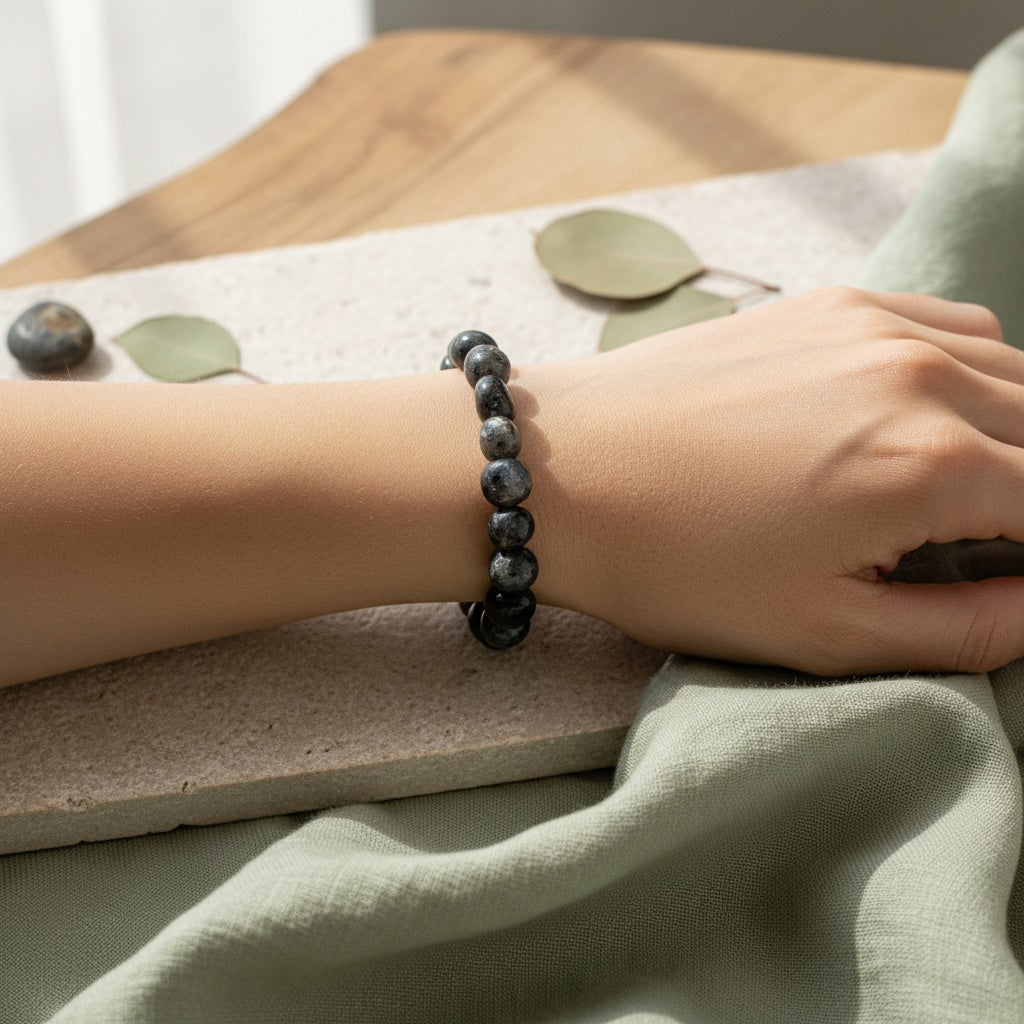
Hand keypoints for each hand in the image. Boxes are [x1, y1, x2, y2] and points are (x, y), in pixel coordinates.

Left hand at [524, 287, 1023, 675]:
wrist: (557, 472)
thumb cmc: (675, 564)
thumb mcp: (824, 633)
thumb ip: (967, 629)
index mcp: (933, 465)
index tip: (1014, 577)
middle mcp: (921, 374)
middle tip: (990, 547)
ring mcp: (873, 324)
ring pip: (1013, 367)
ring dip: (1017, 432)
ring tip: (970, 495)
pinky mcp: (828, 302)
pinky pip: (950, 322)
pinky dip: (972, 370)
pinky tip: (933, 416)